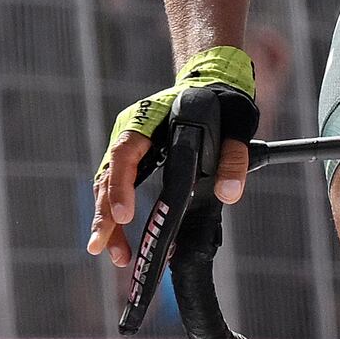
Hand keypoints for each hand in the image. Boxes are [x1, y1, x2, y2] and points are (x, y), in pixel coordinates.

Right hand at [90, 45, 258, 275]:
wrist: (211, 84)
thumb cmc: (221, 103)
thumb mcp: (237, 124)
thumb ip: (233, 158)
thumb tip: (228, 193)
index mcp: (150, 119)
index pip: (126, 152)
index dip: (121, 185)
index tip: (125, 216)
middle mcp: (131, 132)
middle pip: (108, 175)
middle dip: (105, 213)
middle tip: (102, 246)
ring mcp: (129, 147)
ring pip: (107, 186)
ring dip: (108, 221)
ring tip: (116, 255)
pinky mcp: (132, 161)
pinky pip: (115, 189)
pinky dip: (116, 216)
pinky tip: (120, 244)